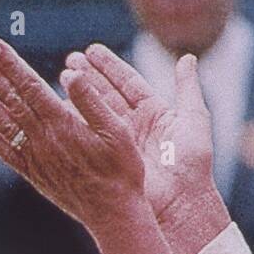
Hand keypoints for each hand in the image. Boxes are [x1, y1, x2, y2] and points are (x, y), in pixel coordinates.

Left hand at [0, 38, 172, 253]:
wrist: (112, 213)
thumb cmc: (122, 170)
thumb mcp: (117, 131)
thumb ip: (91, 101)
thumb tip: (69, 73)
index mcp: (63, 124)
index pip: (30, 86)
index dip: (10, 64)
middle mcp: (43, 139)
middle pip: (13, 100)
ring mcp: (35, 157)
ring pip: (4, 124)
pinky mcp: (33, 174)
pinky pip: (5, 153)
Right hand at [61, 45, 216, 227]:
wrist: (180, 203)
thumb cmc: (191, 164)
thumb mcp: (193, 120)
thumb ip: (187, 88)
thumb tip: (187, 58)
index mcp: (153, 112)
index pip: (127, 83)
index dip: (109, 67)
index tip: (91, 50)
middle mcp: (133, 125)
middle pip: (107, 94)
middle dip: (88, 76)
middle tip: (69, 59)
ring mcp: (118, 142)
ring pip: (95, 111)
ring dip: (78, 94)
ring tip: (62, 75)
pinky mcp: (107, 158)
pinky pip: (89, 135)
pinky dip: (74, 120)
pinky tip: (60, 103)